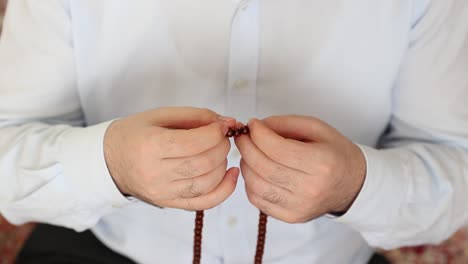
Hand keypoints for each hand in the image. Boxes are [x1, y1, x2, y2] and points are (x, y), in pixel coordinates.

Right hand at [104, 107, 239, 209]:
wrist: (110, 160)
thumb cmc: (135, 134)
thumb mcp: (160, 115)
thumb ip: (195, 116)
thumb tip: (227, 122)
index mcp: (150, 146)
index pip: (194, 143)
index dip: (215, 133)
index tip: (221, 125)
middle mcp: (155, 173)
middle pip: (203, 164)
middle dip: (221, 147)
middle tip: (220, 137)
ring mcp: (162, 192)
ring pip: (207, 183)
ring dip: (222, 164)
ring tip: (218, 151)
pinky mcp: (169, 203)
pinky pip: (204, 202)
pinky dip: (224, 190)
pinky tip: (231, 174)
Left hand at [235, 115, 365, 222]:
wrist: (352, 184)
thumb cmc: (335, 154)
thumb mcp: (317, 128)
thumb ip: (285, 123)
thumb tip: (257, 127)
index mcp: (321, 163)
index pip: (277, 149)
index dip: (258, 134)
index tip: (252, 124)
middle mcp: (311, 188)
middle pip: (263, 167)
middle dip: (247, 147)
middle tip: (244, 137)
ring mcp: (300, 206)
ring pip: (256, 185)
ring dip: (246, 165)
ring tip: (250, 153)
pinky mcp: (292, 217)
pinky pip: (258, 200)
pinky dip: (251, 183)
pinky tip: (256, 171)